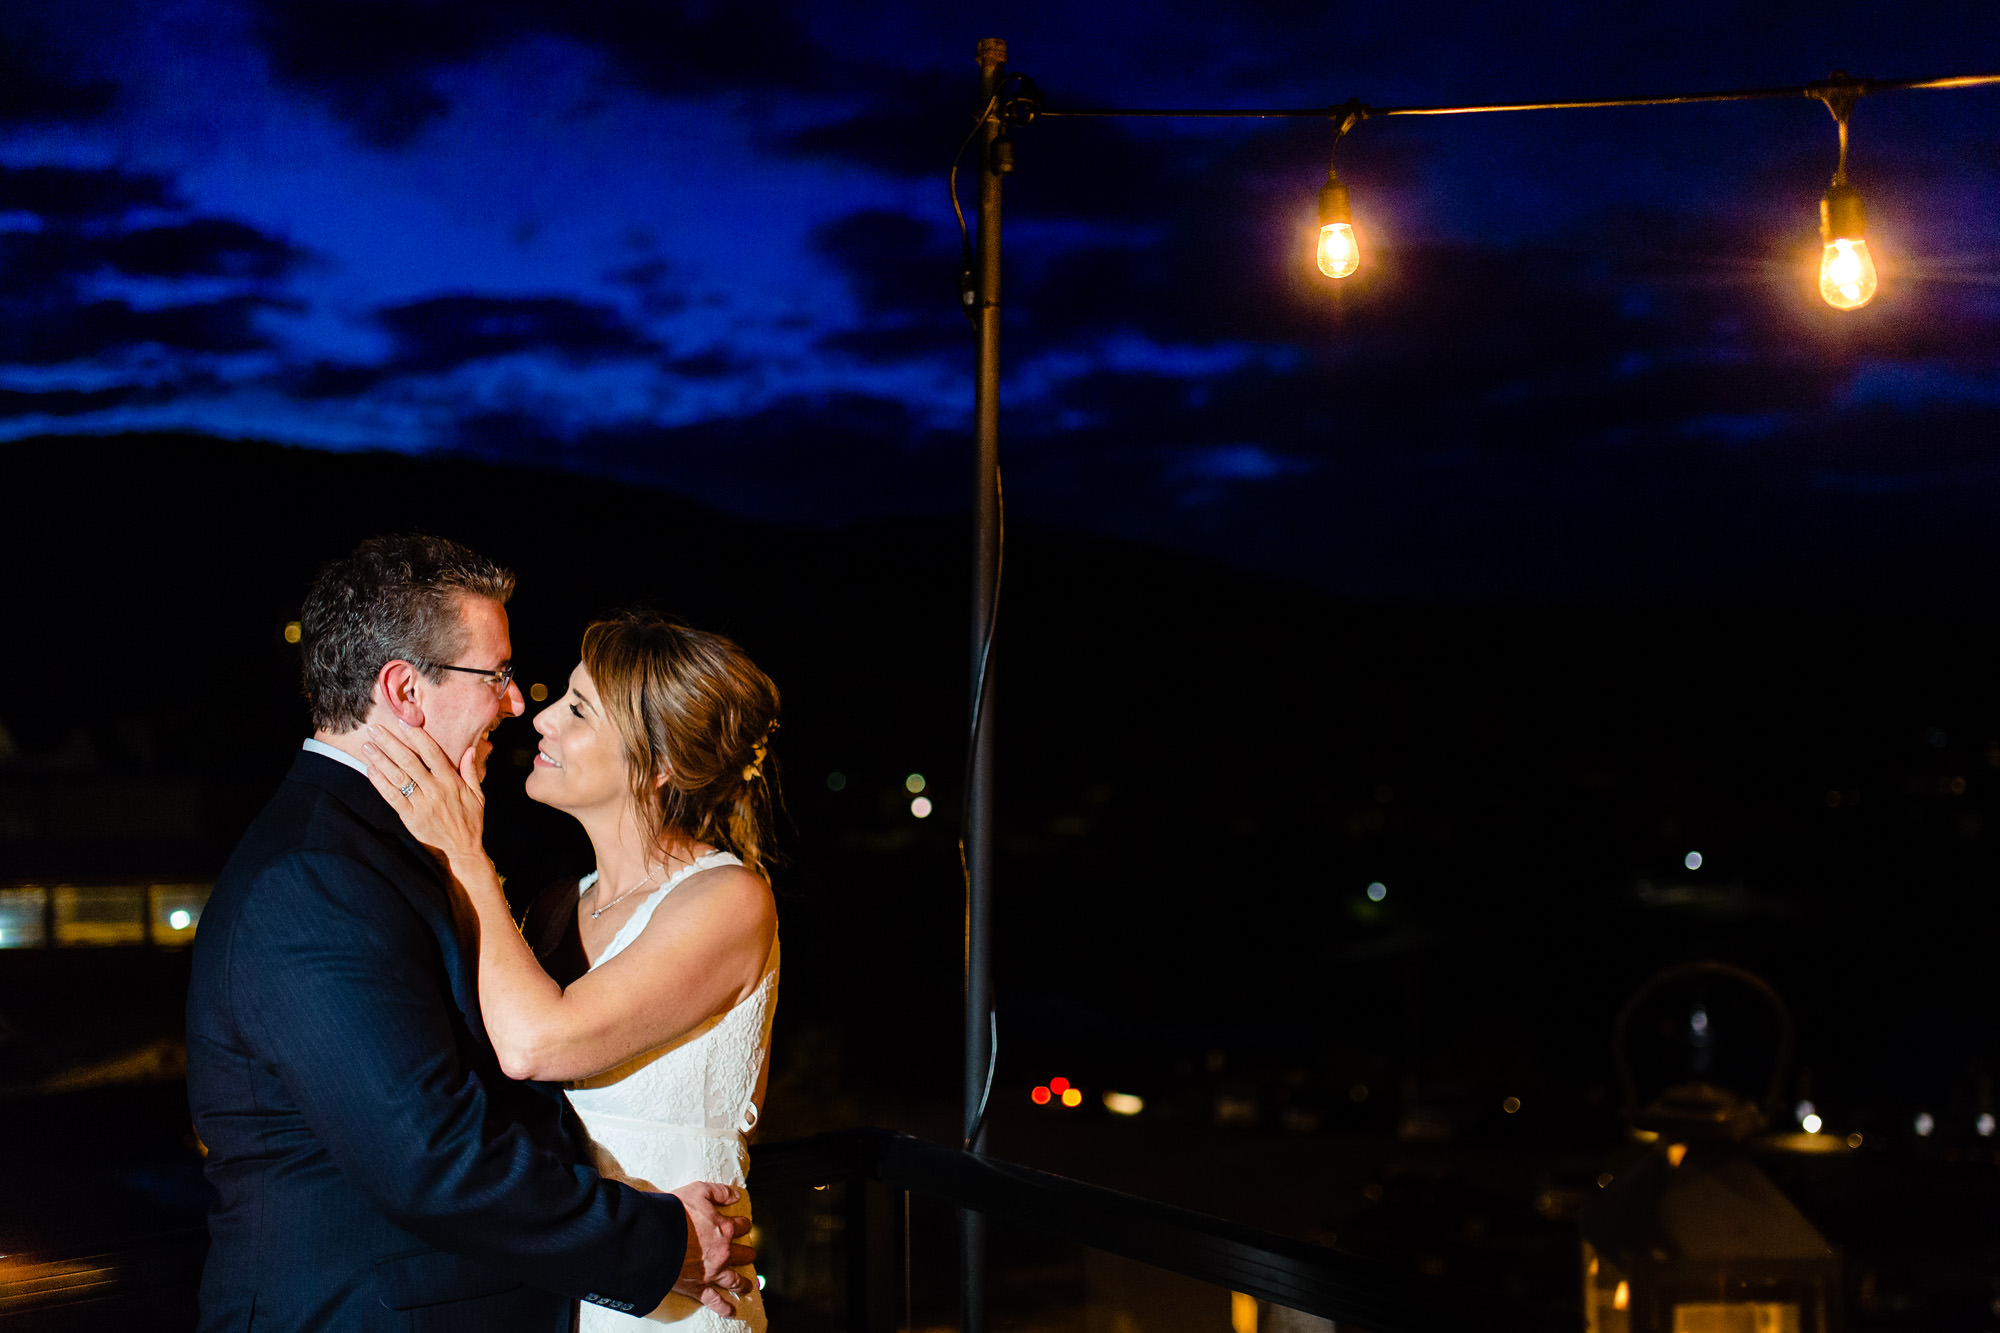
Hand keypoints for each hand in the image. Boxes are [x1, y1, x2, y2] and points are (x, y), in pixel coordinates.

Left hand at [362, 719, 487, 863]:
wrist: (463, 848)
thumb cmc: (470, 819)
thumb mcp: (477, 794)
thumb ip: (471, 771)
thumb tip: (470, 749)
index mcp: (451, 781)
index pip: (432, 753)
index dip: (417, 736)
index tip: (403, 722)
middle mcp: (435, 790)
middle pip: (409, 761)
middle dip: (390, 743)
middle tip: (375, 728)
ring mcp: (422, 804)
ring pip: (398, 777)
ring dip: (380, 760)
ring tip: (367, 746)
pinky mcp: (410, 817)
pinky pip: (392, 797)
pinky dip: (380, 783)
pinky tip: (370, 770)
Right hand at [668, 1181, 755, 1314]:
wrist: (655, 1238)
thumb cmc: (674, 1213)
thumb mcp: (699, 1191)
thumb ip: (719, 1192)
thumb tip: (735, 1195)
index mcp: (724, 1228)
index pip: (741, 1226)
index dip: (743, 1224)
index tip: (744, 1225)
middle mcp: (723, 1252)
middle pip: (743, 1254)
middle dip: (747, 1254)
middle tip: (750, 1255)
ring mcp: (712, 1272)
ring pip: (734, 1280)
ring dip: (742, 1283)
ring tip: (747, 1286)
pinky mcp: (698, 1286)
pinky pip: (714, 1300)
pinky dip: (724, 1307)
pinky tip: (731, 1312)